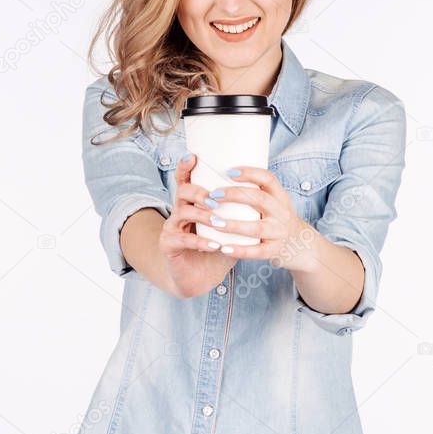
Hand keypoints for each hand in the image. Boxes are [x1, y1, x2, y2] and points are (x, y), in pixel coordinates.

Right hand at [158, 153, 236, 296]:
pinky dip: (201, 242)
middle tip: (215, 200)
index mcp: (193, 202)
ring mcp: (171, 227)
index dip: (186, 166)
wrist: (199, 277)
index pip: (186, 178)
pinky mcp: (168, 245)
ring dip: (202, 216)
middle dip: (200, 193)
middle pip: (183, 191)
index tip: (193, 156)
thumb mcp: (230, 228)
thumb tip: (264, 195)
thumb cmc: (216, 249)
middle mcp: (179, 210)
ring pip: (182, 212)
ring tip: (217, 222)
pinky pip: (183, 240)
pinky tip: (215, 245)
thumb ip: (242, 212)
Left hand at [205, 165, 314, 270]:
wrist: (301, 245)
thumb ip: (256, 192)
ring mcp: (279, 233)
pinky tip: (223, 248)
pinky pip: (256, 251)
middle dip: (235, 195)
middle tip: (213, 195)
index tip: (229, 171)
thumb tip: (222, 174)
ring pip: (256, 228)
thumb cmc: (277, 219)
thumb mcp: (275, 202)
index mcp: (280, 197)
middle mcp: (282, 213)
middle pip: (259, 200)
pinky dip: (239, 250)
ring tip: (213, 222)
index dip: (250, 173)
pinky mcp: (274, 251)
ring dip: (233, 224)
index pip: (268, 179)